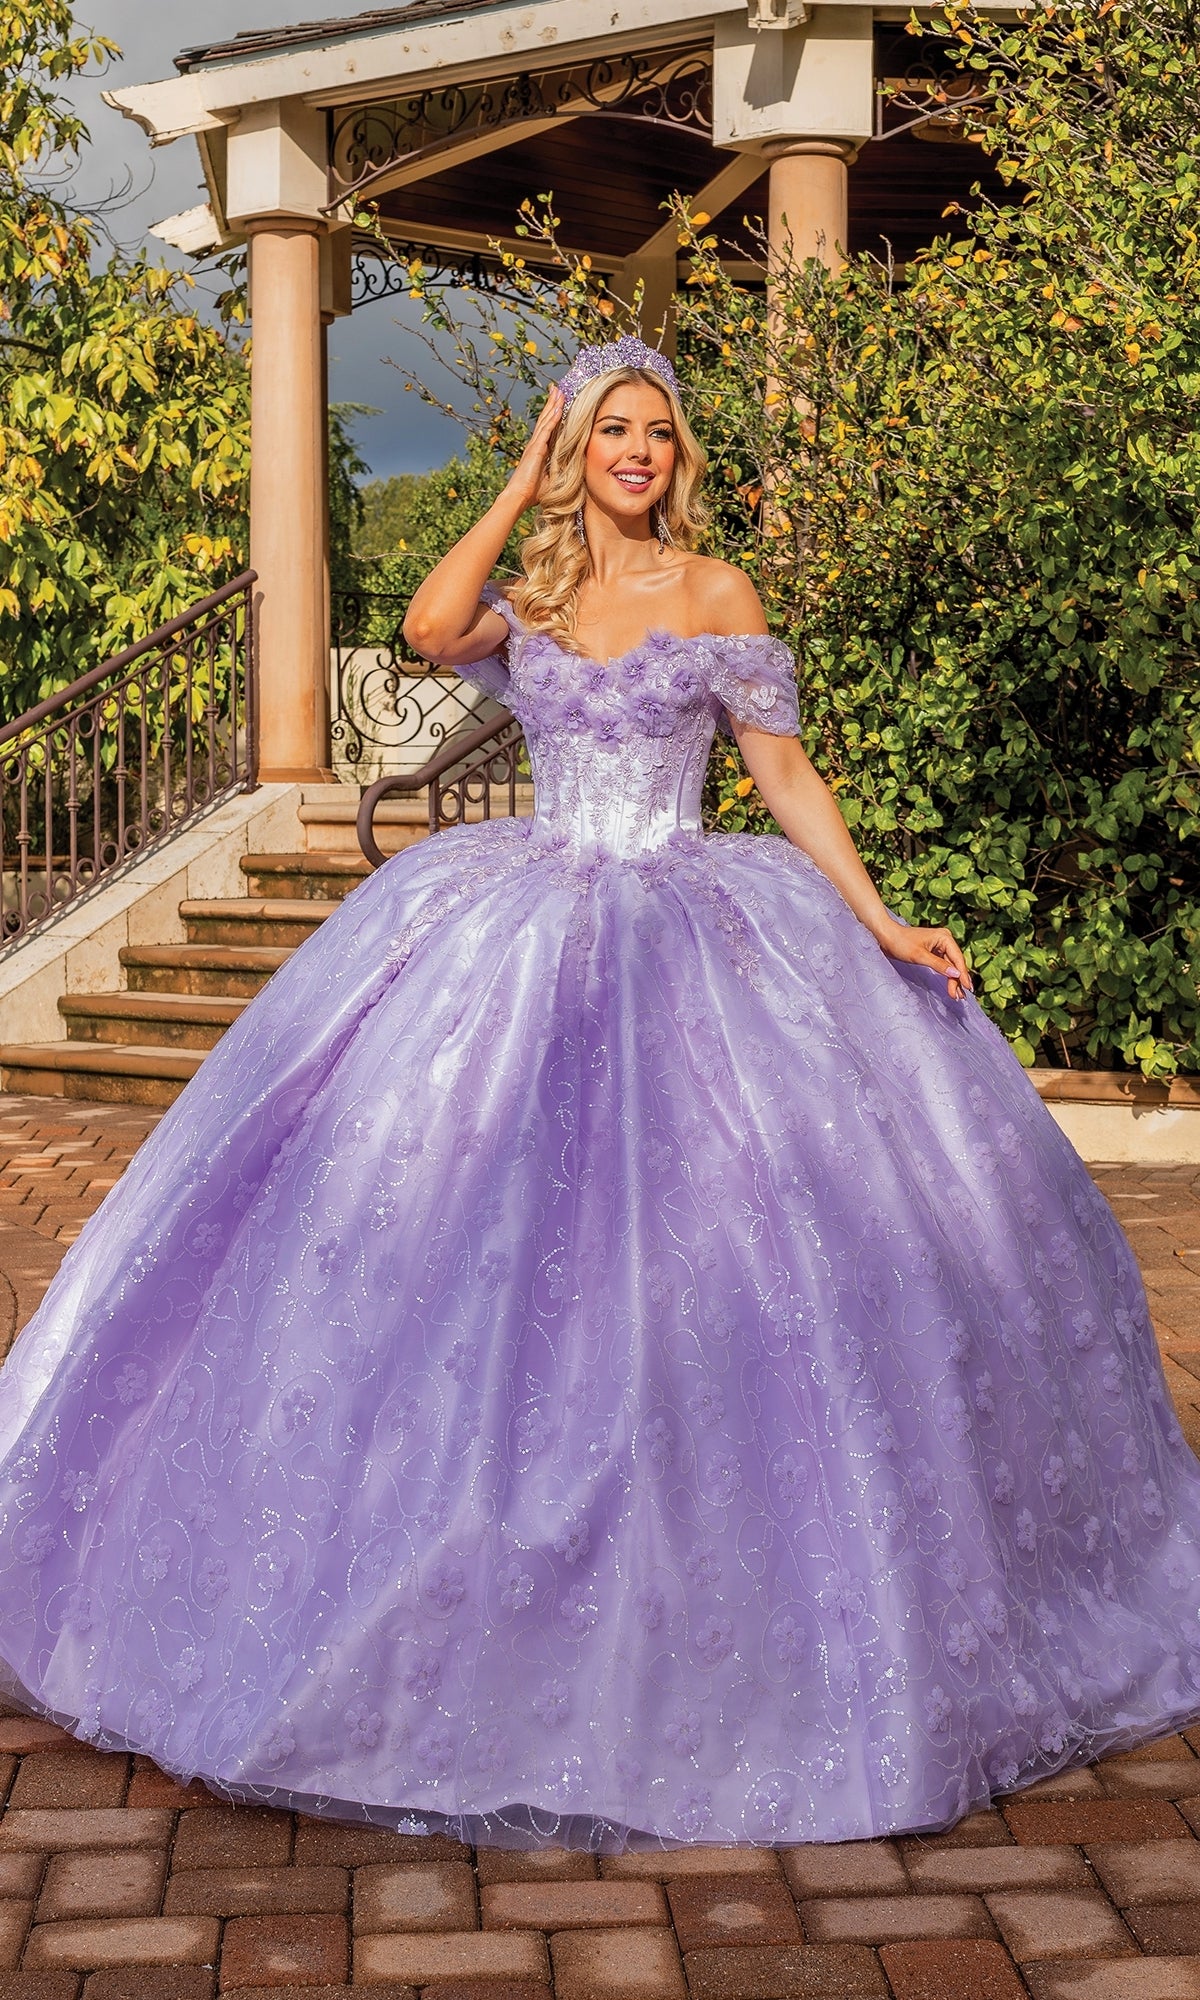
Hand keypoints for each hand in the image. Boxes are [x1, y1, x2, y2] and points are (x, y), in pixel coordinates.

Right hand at [504, 383, 565, 509]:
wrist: (520, 497)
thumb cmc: (534, 493)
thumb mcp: (553, 480)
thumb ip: (561, 471)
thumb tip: (575, 471)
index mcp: (539, 450)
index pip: (548, 428)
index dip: (553, 415)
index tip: (559, 403)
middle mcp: (536, 444)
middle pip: (546, 419)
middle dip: (552, 403)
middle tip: (558, 389)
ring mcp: (535, 445)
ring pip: (545, 420)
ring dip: (553, 405)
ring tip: (558, 391)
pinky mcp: (536, 448)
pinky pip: (546, 430)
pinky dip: (552, 418)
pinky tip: (558, 407)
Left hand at [875, 919, 973, 1001]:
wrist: (886, 936)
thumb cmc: (901, 943)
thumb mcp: (920, 956)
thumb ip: (939, 965)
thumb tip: (956, 974)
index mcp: (945, 937)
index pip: (957, 958)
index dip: (963, 974)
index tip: (968, 988)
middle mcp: (945, 939)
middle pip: (955, 963)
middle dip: (958, 980)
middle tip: (960, 997)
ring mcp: (940, 945)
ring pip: (950, 965)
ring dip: (953, 979)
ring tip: (958, 995)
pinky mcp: (934, 950)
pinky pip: (944, 964)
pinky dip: (946, 975)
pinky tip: (951, 985)